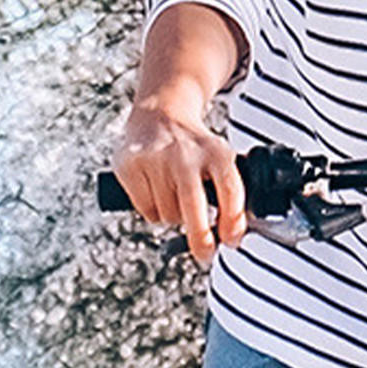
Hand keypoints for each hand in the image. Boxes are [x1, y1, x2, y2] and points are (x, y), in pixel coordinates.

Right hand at [114, 89, 247, 262]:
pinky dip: (152, 211)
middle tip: (205, 254)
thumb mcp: (220, 159)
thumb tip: (235, 237)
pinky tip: (156, 190)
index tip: (232, 242)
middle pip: (194, 209)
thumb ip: (230, 193)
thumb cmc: (196, 148)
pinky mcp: (131, 164)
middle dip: (201, 240)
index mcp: (216, 153)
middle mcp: (185, 153)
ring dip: (174, 217)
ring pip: (169, 214)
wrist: (161, 113)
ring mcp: (156, 158)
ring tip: (175, 196)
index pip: (231, 194)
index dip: (233, 224)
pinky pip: (146, 210)